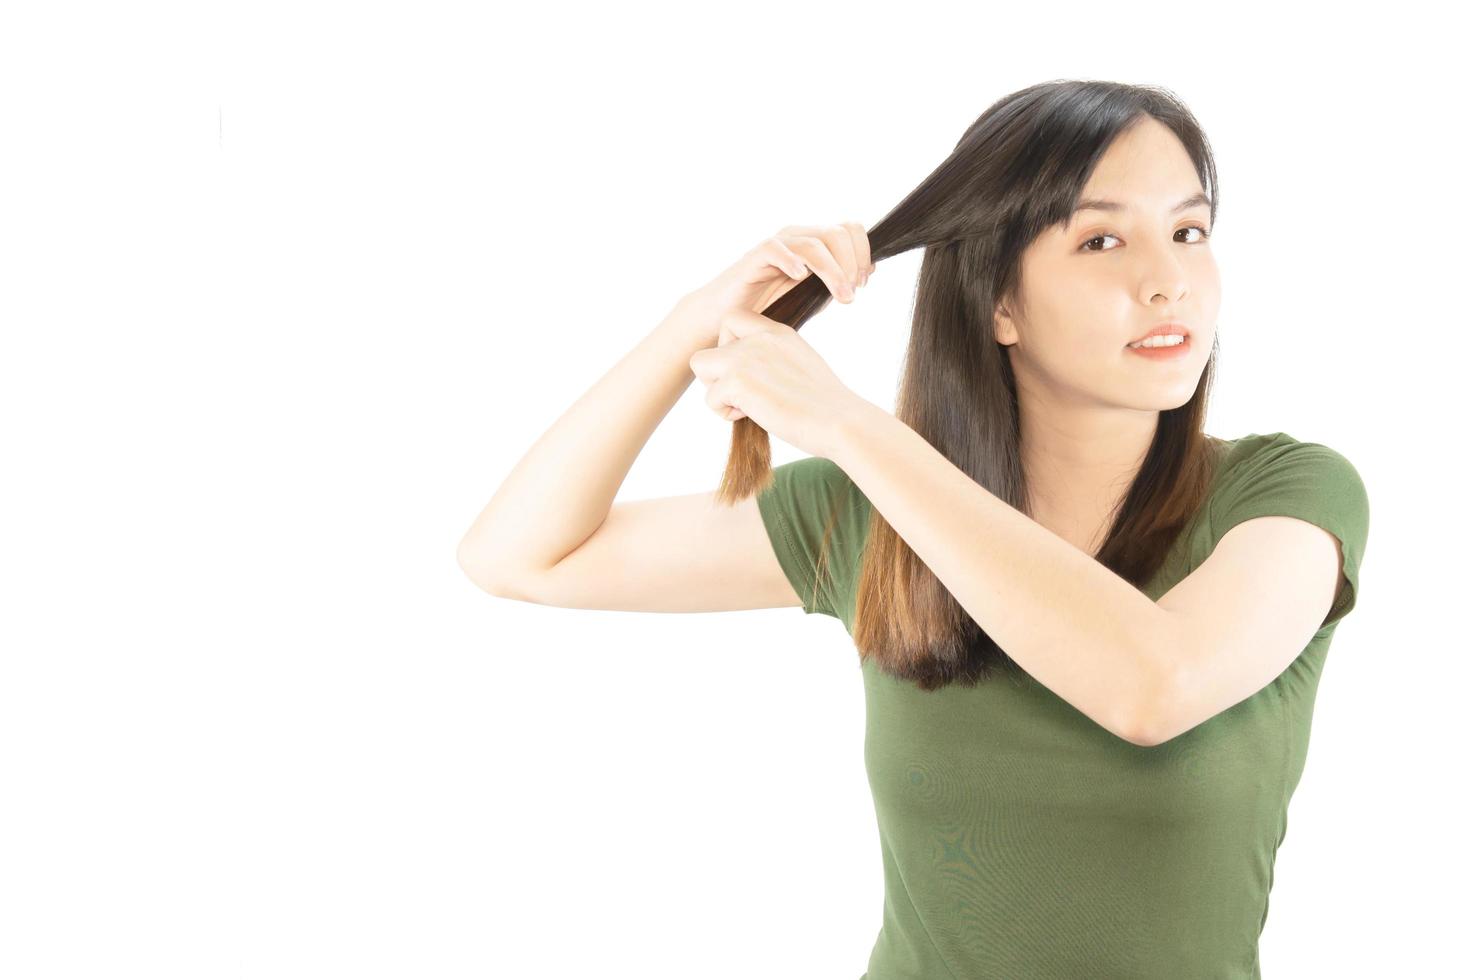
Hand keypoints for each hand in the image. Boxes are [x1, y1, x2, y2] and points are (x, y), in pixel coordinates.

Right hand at [676, 223, 874, 346]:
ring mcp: (777, 245)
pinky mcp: (755, 257)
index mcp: (815, 242)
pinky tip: (801, 279)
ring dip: (833, 271)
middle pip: (837, 233)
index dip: (863, 252)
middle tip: (851, 293)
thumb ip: (838, 281)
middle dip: (852, 263)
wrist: (729, 317)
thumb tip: (868, 269)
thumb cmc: (772, 306)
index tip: (863, 283)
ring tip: (842, 297)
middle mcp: (797, 237)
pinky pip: (776, 249)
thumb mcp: (814, 295)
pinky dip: (792, 262)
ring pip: (814, 243)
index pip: (849, 229)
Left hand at [688, 307, 870, 459]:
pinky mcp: (738, 380)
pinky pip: (710, 398)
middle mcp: (759, 338)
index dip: (728, 345)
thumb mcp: (801, 366)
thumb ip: (773, 358)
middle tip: (744, 394)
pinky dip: (725, 413)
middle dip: (717, 374)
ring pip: (700, 366)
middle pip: (710, 345)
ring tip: (747, 406)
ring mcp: (747, 356)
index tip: (746, 371)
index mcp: (777, 332)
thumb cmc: (825, 406)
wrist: (841, 422)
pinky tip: (753, 416)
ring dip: (717, 391)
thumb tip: (749, 373)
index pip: (732, 319)